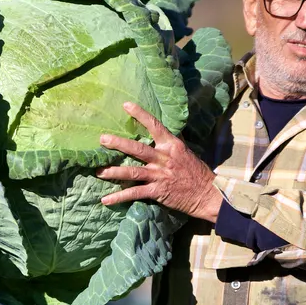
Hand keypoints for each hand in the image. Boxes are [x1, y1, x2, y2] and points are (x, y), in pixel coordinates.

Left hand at [96, 102, 222, 222]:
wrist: (207, 194)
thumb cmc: (196, 172)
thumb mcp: (185, 151)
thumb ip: (172, 141)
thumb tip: (161, 128)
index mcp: (171, 145)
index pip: (155, 126)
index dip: (140, 114)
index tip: (126, 105)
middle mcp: (164, 158)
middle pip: (138, 149)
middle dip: (119, 143)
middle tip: (102, 139)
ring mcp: (159, 175)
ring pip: (133, 172)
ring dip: (114, 171)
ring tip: (98, 171)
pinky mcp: (157, 192)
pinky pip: (135, 193)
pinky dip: (119, 197)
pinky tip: (106, 200)